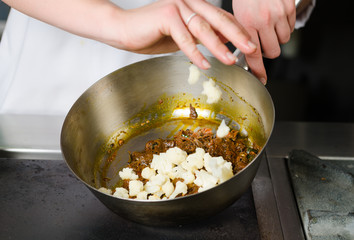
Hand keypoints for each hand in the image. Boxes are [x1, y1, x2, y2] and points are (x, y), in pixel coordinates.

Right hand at [4, 0, 256, 69]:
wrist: (123, 29)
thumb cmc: (152, 34)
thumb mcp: (183, 37)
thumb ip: (201, 38)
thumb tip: (224, 46)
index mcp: (195, 6)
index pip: (222, 18)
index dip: (238, 32)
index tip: (252, 47)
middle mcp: (189, 2)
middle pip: (218, 19)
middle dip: (238, 35)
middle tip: (252, 49)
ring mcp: (177, 6)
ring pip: (203, 27)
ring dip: (219, 45)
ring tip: (232, 59)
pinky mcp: (165, 15)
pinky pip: (183, 37)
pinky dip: (194, 52)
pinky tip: (204, 64)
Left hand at [232, 0, 295, 83]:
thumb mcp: (236, 15)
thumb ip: (242, 34)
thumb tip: (246, 53)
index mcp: (247, 23)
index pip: (253, 54)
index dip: (258, 70)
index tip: (261, 79)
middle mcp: (264, 20)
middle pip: (273, 51)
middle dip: (269, 51)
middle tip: (264, 43)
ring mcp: (279, 14)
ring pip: (284, 41)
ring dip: (277, 38)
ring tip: (270, 27)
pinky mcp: (289, 8)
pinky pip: (291, 28)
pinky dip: (285, 27)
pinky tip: (277, 19)